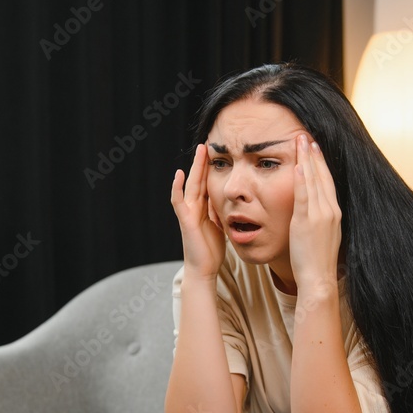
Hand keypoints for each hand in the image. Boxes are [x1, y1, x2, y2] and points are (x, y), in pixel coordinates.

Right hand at [171, 144, 225, 280]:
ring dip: (194, 167)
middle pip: (199, 179)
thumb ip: (224, 211)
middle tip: (207, 143)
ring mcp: (188, 212)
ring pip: (191, 185)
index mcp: (205, 208)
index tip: (219, 152)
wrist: (204, 268)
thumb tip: (236, 200)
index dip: (212, 168)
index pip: (208, 183)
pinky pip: (178, 201)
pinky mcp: (185, 220)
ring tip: (199, 150)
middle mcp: (195, 207)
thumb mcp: (223, 225)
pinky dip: (176, 188)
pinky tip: (178, 174)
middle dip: (203, 162)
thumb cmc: (212, 250)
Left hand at [290, 135, 341, 290]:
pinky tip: (297, 165)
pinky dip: (302, 179)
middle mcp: (330, 210)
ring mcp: (321, 215)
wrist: (319, 279)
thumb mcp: (321, 235)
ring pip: (314, 181)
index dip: (321, 163)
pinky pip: (304, 196)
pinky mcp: (308, 222)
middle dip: (314, 154)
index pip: (327, 182)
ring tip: (301, 141)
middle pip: (323, 176)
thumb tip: (309, 211)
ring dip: (307, 159)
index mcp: (334, 213)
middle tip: (307, 136)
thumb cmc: (316, 262)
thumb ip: (316, 219)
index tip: (314, 147)